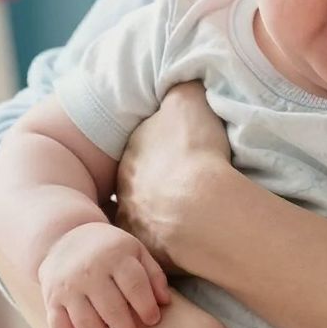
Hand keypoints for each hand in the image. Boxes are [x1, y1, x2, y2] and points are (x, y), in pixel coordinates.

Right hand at [38, 223, 170, 327]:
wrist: (63, 239)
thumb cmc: (109, 250)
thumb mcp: (135, 251)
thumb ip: (153, 274)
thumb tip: (165, 303)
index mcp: (115, 256)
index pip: (134, 285)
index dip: (146, 306)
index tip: (153, 321)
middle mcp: (89, 271)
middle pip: (111, 308)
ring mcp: (68, 286)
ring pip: (85, 322)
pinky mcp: (52, 299)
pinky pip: (59, 326)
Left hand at [115, 81, 229, 272]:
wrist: (200, 205)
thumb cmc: (195, 150)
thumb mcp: (189, 100)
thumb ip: (182, 89)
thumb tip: (182, 79)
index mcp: (135, 150)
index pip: (143, 147)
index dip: (162, 150)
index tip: (180, 155)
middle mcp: (126, 185)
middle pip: (140, 182)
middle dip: (156, 185)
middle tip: (184, 188)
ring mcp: (133, 219)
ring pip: (143, 214)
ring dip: (159, 215)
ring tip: (188, 218)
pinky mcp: (147, 249)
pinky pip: (156, 245)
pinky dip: (168, 243)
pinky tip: (187, 243)